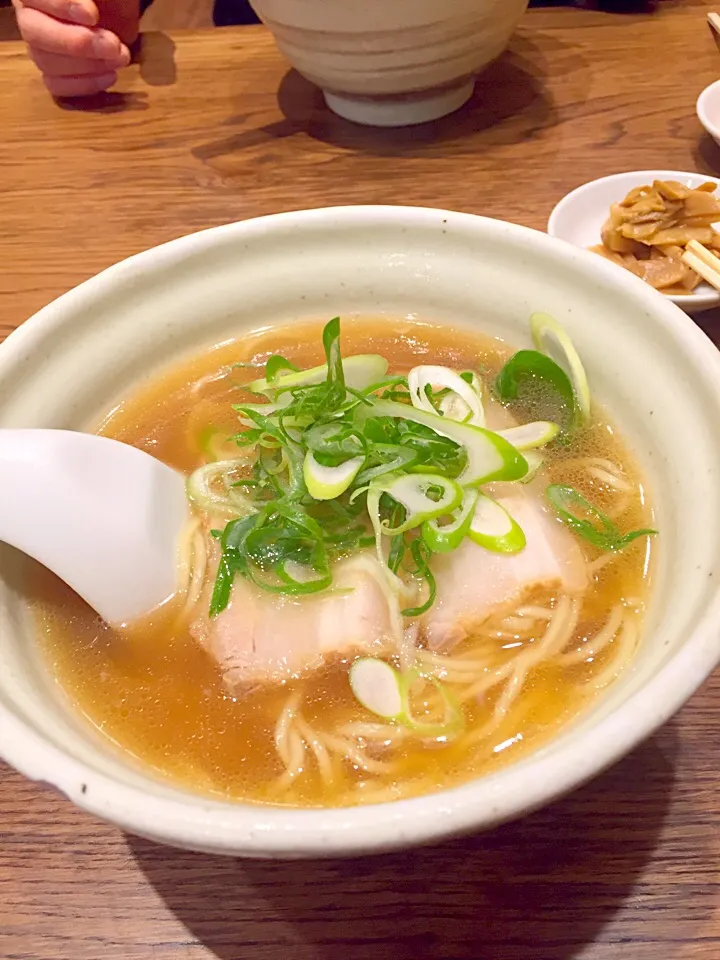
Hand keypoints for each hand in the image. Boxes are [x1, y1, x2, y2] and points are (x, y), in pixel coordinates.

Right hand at [12, 0, 131, 96]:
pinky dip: (84, 85)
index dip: (60, 5)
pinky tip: (110, 75)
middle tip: (113, 45)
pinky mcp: (54, 73)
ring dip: (87, 65)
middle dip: (76, 43)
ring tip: (121, 57)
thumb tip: (88, 10)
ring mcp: (40, 46)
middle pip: (33, 33)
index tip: (92, 15)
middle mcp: (30, 15)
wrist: (120, 11)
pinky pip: (57, 85)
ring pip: (45, 62)